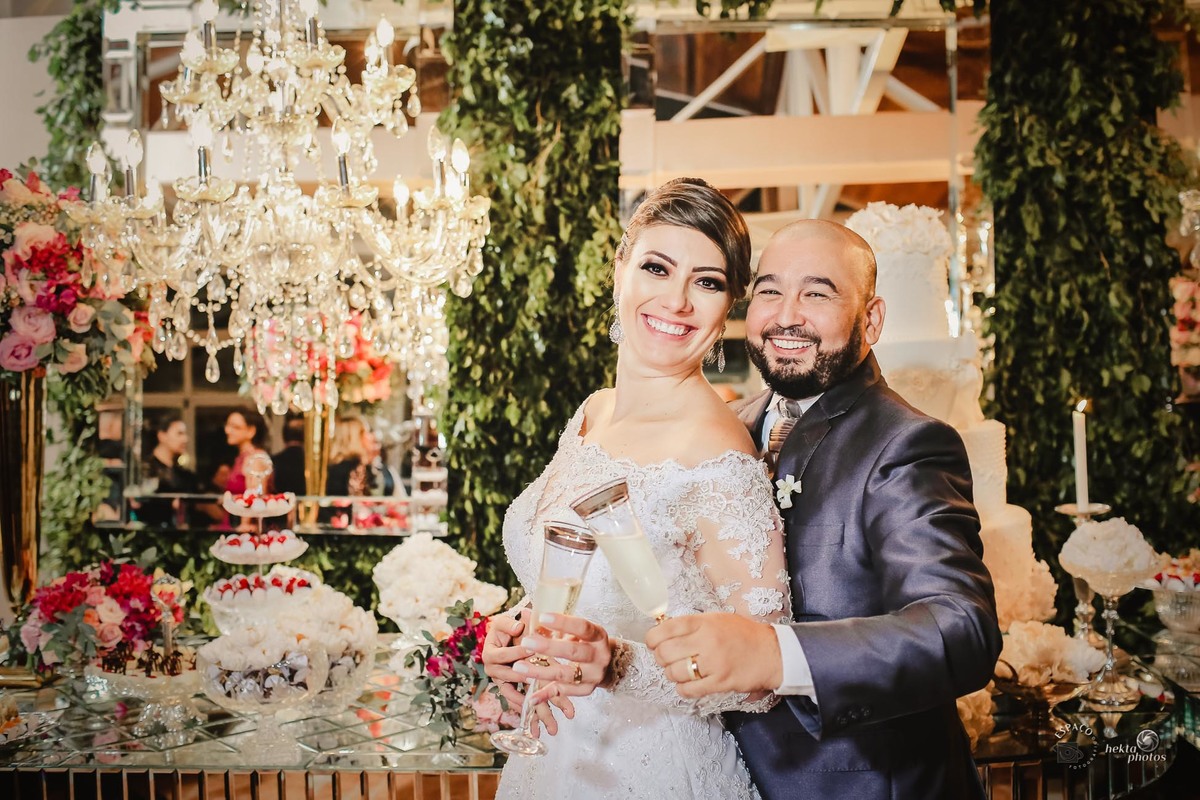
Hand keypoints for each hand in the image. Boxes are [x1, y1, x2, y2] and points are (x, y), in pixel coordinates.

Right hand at [483, 609, 573, 735]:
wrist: (504, 636)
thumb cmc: (507, 628)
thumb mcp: (506, 623)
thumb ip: (510, 625)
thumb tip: (518, 626)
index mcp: (492, 654)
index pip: (507, 655)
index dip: (519, 653)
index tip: (535, 653)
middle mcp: (496, 671)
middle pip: (515, 681)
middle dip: (532, 688)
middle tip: (550, 696)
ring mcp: (504, 683)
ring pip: (521, 699)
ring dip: (537, 714)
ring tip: (552, 729)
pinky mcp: (513, 690)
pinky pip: (522, 703)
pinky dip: (532, 716)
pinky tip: (541, 730)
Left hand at [517, 613, 612, 704]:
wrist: (606, 665)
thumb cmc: (585, 642)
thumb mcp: (576, 630)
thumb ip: (553, 624)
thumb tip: (525, 613)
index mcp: (598, 635)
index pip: (583, 627)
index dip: (563, 622)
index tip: (542, 617)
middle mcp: (599, 656)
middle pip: (573, 652)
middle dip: (548, 647)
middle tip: (526, 642)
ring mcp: (593, 675)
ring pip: (565, 674)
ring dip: (540, 671)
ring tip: (519, 666)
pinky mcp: (586, 690)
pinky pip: (563, 692)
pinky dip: (545, 695)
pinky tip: (531, 697)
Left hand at [645, 613, 781, 697]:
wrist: (772, 653)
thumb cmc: (743, 635)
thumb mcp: (717, 619)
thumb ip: (692, 625)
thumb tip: (664, 631)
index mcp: (704, 622)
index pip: (666, 629)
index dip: (653, 638)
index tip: (654, 643)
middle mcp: (707, 641)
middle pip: (665, 652)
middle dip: (660, 657)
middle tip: (667, 658)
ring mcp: (714, 663)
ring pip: (674, 673)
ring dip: (672, 674)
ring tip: (680, 671)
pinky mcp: (720, 682)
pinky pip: (689, 690)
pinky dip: (683, 689)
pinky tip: (688, 684)